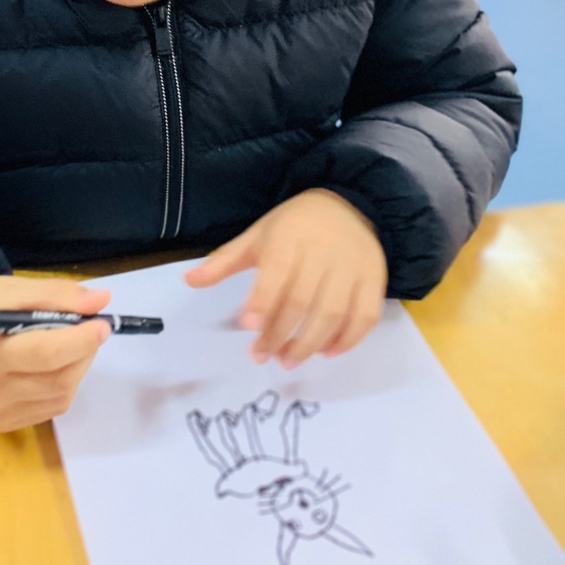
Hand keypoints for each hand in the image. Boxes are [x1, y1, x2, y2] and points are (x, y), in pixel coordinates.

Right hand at [0, 275, 111, 431]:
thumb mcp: (6, 288)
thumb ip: (54, 295)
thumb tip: (101, 301)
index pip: (44, 354)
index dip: (80, 339)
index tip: (103, 323)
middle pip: (57, 379)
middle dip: (83, 352)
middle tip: (88, 328)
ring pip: (59, 397)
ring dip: (76, 368)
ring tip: (68, 344)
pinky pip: (48, 408)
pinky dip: (62, 385)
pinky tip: (50, 365)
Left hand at [185, 189, 386, 366]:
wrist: (348, 204)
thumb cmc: (293, 226)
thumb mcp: (257, 236)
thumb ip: (225, 261)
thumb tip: (189, 281)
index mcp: (290, 237)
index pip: (277, 272)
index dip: (263, 301)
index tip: (248, 327)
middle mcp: (324, 251)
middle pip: (302, 300)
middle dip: (280, 333)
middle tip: (262, 356)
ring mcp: (353, 267)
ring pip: (333, 313)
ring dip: (310, 343)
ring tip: (288, 360)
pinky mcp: (375, 279)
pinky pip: (365, 316)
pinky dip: (347, 340)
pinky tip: (327, 352)